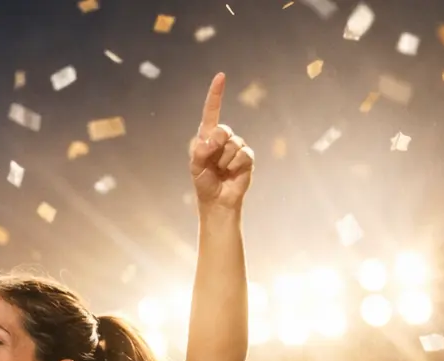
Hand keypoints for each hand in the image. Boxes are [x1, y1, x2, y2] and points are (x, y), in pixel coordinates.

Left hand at [190, 73, 253, 210]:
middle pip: (223, 130)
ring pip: (233, 146)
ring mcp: (237, 147)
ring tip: (221, 171)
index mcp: (207, 136)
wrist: (217, 200)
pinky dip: (235, 166)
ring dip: (224, 162)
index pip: (212, 112)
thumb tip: (214, 139)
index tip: (221, 77)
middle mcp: (223, 138)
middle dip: (216, 145)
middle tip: (211, 161)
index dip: (216, 94)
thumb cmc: (204, 182)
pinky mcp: (247, 158)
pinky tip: (231, 173)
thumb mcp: (195, 166)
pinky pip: (243, 156)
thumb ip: (201, 151)